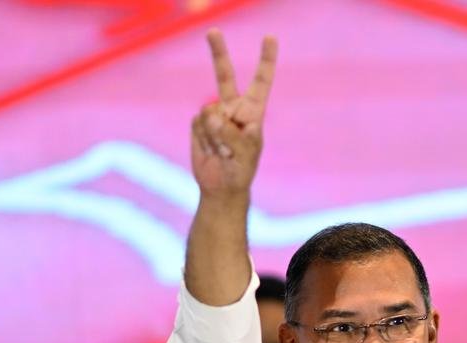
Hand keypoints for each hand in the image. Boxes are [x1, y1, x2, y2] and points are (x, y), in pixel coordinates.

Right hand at [190, 29, 277, 197]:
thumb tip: (211, 115)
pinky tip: (210, 150)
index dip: (265, 60)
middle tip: (213, 31)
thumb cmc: (241, 169)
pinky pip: (197, 124)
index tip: (270, 37)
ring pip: (208, 113)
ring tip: (222, 152)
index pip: (261, 81)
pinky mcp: (198, 123)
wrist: (220, 186)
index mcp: (253, 111)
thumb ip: (231, 133)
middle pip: (224, 75)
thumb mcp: (245, 153)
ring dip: (214, 136)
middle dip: (218, 53)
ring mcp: (214, 114)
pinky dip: (203, 139)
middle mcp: (233, 107)